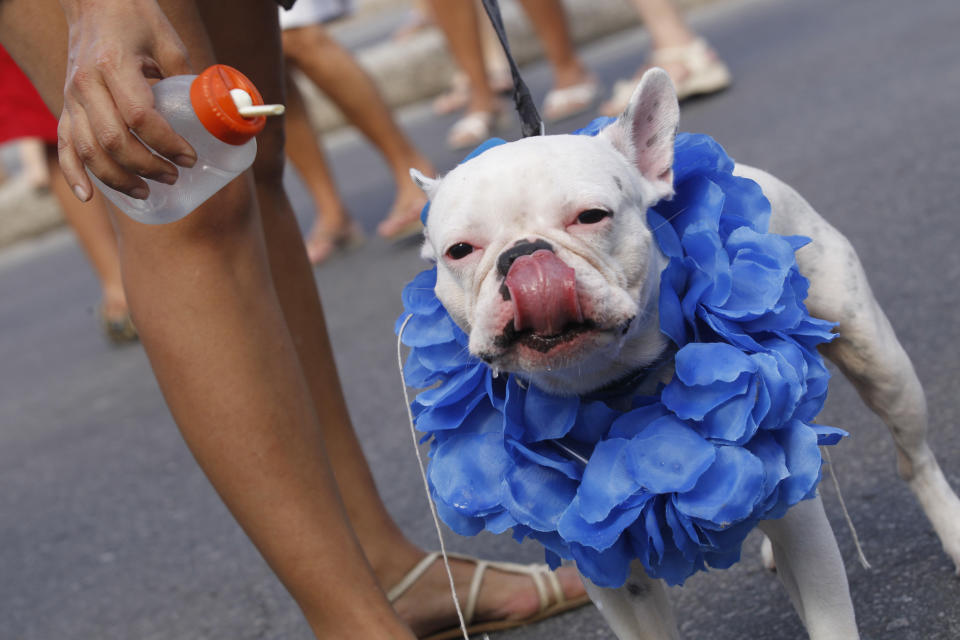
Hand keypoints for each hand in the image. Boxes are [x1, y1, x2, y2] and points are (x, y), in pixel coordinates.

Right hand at [58, 0, 197, 200]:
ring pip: (88, 149)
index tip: (190, 157)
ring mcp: (72, 97)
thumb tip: (219, 116)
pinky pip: (65, 145)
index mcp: (114, 65)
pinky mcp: (66, 106)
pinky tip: (90, 196)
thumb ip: (189, 78)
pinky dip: (74, 174)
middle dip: (147, 166)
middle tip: (174, 176)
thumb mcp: (168, 42)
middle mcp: (87, 84)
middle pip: (113, 140)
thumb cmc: (136, 19)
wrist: (93, 2)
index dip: (167, 143)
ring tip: (146, 191)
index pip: (140, 116)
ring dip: (117, 178)